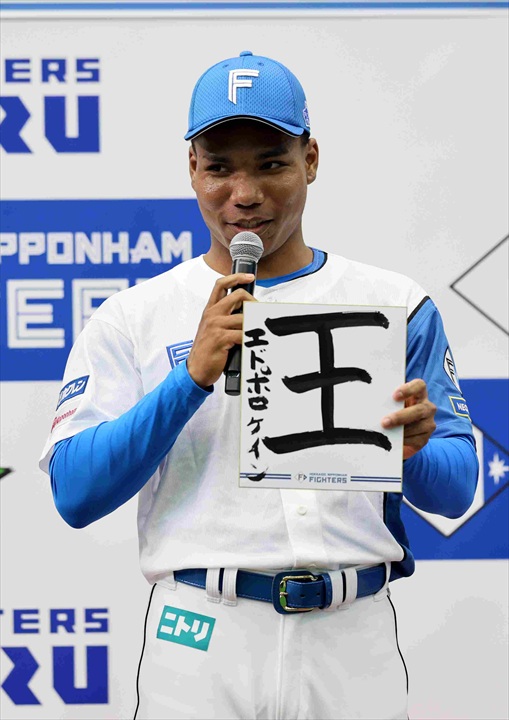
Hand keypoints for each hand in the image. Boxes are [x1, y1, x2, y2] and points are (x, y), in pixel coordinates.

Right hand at [187, 273, 255, 388]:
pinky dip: (250, 339)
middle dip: (253, 303)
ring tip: (259, 332)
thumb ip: (226, 317)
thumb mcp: (213, 328)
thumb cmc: (207, 350)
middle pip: (237, 296)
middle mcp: (212, 314)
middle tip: (259, 312)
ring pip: (244, 317)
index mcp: (210, 310)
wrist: (196, 369)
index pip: (221, 284)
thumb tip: (248, 312)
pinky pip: (243, 334)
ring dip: (254, 325)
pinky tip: (252, 343)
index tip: (249, 277)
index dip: (236, 277)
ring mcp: (215, 325)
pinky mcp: (220, 338)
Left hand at [381, 379, 436, 459]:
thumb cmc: (393, 412)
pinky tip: (393, 440)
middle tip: (385, 422)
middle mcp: (427, 407)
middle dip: (400, 417)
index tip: (394, 396)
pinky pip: (415, 440)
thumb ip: (388, 402)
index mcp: (419, 394)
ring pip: (418, 427)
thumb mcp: (392, 404)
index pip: (419, 385)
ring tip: (386, 432)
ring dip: (400, 431)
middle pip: (418, 410)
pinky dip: (403, 440)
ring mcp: (429, 423)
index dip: (409, 389)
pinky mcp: (425, 438)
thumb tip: (373, 403)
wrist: (399, 434)